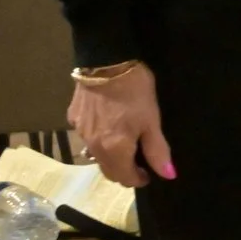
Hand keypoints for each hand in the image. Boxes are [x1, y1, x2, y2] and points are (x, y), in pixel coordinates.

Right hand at [67, 66, 174, 187]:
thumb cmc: (135, 91)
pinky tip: (108, 124)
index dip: (138, 179)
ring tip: (125, 143)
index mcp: (113, 150)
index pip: (124, 178)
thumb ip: (157, 150)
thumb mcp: (152, 119)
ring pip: (95, 155)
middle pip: (108, 170)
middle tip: (139, 160)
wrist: (106, 60)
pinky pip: (87, 137)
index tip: (148, 173)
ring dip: (110, 156)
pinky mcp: (72, 117)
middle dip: (124, 171)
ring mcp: (80, 132)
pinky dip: (98, 138)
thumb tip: (168, 175)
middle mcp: (93, 146)